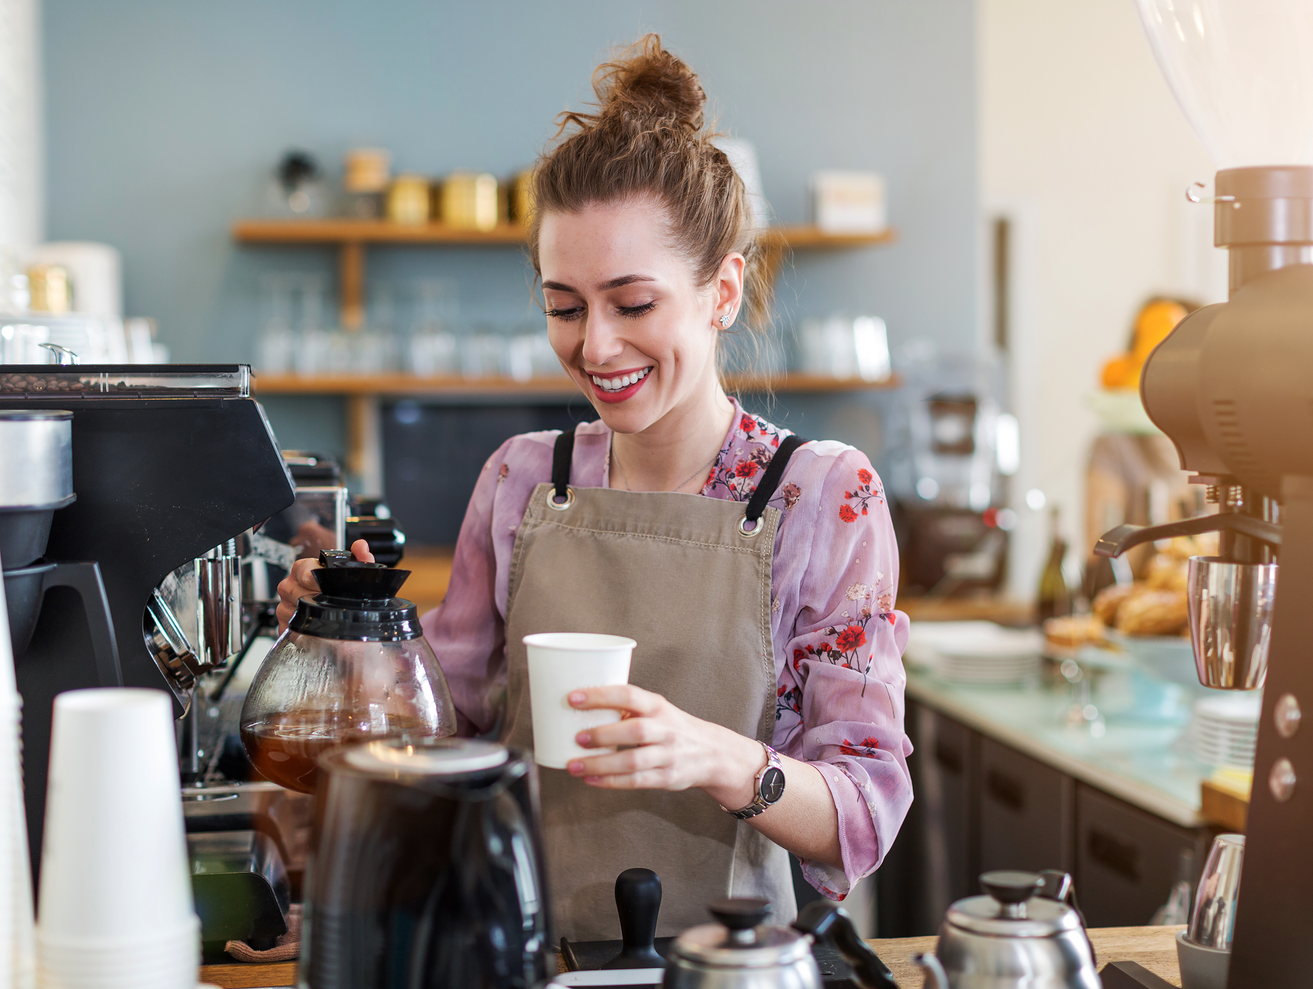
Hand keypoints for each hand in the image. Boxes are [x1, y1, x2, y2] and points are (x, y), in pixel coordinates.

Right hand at [275, 538, 374, 632]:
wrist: (350, 628)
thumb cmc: (349, 599)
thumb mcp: (360, 579)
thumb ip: (361, 560)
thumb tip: (361, 546)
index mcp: (308, 570)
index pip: (301, 567)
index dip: (309, 574)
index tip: (318, 581)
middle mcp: (294, 586)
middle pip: (290, 587)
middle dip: (310, 596)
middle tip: (326, 602)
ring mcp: (288, 605)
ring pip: (286, 607)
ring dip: (305, 613)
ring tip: (323, 616)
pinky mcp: (287, 625)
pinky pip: (287, 626)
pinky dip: (300, 630)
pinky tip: (315, 630)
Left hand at [566, 684, 765, 808]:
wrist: (712, 753)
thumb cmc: (673, 727)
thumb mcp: (656, 709)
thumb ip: (627, 708)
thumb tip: (581, 709)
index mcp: (658, 706)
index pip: (629, 695)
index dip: (600, 696)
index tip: (573, 698)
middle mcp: (665, 729)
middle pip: (635, 731)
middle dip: (603, 735)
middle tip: (577, 737)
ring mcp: (667, 755)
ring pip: (633, 761)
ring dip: (601, 764)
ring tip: (574, 765)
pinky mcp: (666, 778)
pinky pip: (636, 781)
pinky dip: (610, 782)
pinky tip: (590, 780)